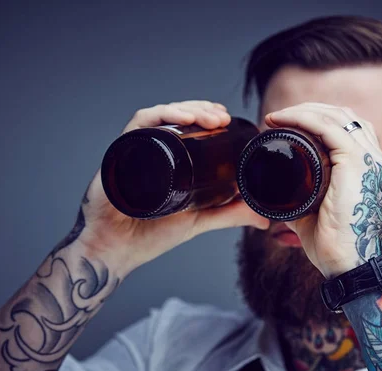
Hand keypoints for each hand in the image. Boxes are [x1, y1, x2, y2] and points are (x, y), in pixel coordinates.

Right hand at [76, 101, 269, 275]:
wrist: (117, 250)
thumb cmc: (152, 234)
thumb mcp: (200, 220)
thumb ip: (230, 215)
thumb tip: (263, 220)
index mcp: (167, 158)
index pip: (187, 125)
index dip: (206, 114)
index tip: (226, 117)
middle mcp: (151, 149)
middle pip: (176, 115)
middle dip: (201, 109)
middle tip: (223, 117)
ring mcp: (135, 148)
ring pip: (161, 114)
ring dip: (188, 109)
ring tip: (211, 117)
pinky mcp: (120, 152)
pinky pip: (140, 123)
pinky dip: (162, 115)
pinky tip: (182, 118)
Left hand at [265, 103, 381, 277]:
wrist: (348, 264)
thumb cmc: (334, 244)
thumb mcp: (313, 212)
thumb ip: (300, 198)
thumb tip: (274, 192)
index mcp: (369, 168)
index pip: (348, 128)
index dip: (318, 119)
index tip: (286, 124)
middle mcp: (374, 159)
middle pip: (344, 116)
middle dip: (310, 110)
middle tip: (279, 117)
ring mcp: (369, 160)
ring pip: (337, 117)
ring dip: (304, 111)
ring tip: (277, 117)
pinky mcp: (357, 164)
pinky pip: (330, 129)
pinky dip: (305, 119)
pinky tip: (284, 120)